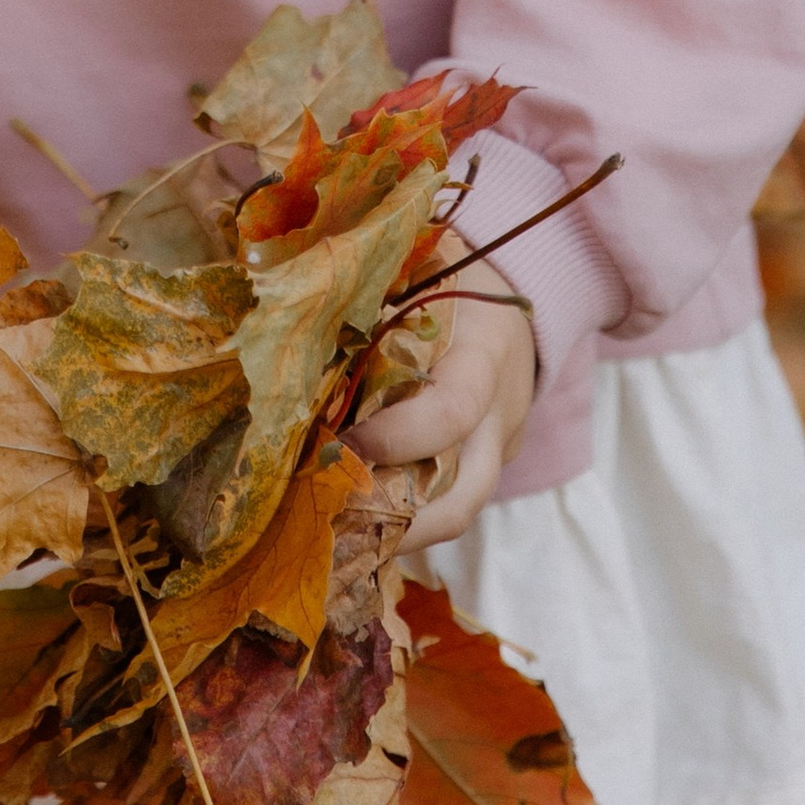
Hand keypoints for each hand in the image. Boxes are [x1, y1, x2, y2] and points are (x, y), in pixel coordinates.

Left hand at [346, 283, 536, 546]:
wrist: (515, 296)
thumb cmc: (453, 276)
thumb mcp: (421, 270)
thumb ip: (371, 292)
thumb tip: (289, 307)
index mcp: (482, 354)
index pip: (451, 412)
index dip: (395, 438)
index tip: (340, 443)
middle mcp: (499, 415)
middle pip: (464, 496)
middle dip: (396, 522)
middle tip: (328, 520)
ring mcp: (499, 448)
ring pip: (456, 512)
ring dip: (396, 530)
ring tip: (332, 534)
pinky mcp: (487, 466)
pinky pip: (449, 501)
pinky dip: (406, 514)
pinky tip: (355, 515)